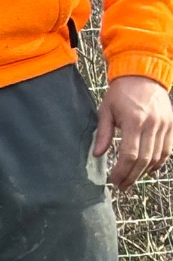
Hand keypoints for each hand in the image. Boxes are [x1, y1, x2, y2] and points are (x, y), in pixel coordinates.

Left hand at [95, 75, 172, 190]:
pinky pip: (167, 149)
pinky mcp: (170, 124)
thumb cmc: (121, 92)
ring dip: (143, 172)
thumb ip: (103, 133)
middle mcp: (152, 123)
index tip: (113, 180)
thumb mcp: (106, 110)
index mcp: (135, 120)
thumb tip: (97, 154)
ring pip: (156, 157)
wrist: (144, 73)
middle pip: (143, 159)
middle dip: (131, 176)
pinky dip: (158, 162)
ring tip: (131, 179)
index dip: (121, 171)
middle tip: (121, 186)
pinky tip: (147, 169)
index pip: (129, 155)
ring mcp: (164, 124)